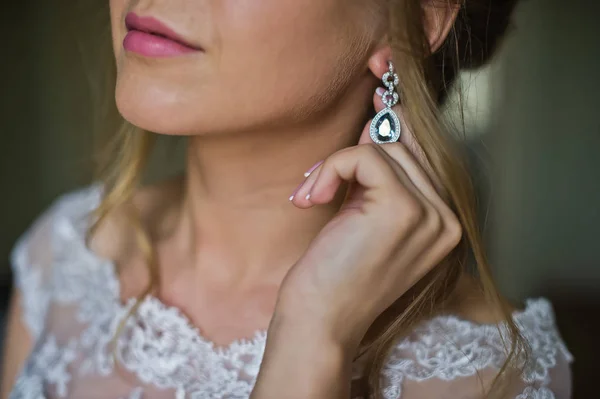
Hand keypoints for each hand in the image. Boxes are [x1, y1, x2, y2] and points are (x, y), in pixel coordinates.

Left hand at [278, 91, 462, 348]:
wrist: (320, 322)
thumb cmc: (335, 273)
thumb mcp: (364, 213)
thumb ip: (382, 169)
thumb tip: (382, 116)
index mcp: (444, 221)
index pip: (423, 153)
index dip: (394, 126)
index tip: (378, 92)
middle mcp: (448, 218)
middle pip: (405, 144)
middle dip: (356, 151)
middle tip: (319, 181)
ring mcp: (432, 214)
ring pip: (383, 146)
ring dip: (335, 166)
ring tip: (313, 197)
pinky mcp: (403, 209)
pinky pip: (363, 155)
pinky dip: (331, 169)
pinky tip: (312, 199)